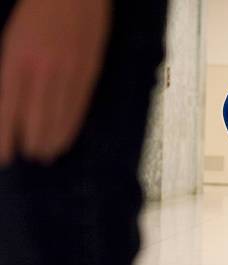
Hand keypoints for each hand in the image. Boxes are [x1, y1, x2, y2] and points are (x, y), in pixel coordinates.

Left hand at [0, 0, 110, 166]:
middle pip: (35, 118)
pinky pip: (79, 106)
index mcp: (17, 59)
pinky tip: (65, 138)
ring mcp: (69, 71)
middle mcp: (43, 69)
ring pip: (59, 116)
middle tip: (29, 157)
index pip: (8, 109)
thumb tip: (11, 107)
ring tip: (46, 155)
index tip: (4, 157)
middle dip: (31, 143)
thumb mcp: (12, 41)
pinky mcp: (89, 71)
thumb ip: (12, 74)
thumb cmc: (36, 12)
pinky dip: (71, 126)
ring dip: (51, 140)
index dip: (5, 137)